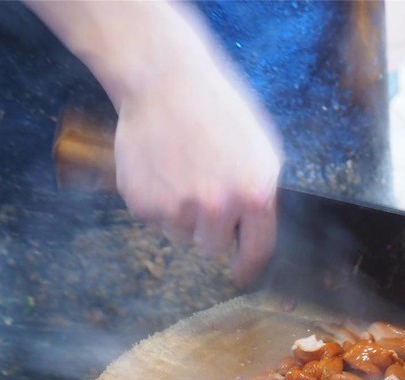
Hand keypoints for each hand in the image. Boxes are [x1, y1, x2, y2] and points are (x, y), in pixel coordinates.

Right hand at [28, 1, 282, 284]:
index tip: (240, 273)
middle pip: (212, 248)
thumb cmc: (217, 109)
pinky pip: (153, 219)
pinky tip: (159, 167)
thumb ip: (262, 195)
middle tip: (201, 193)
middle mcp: (217, 207)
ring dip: (181, 214)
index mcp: (254, 194)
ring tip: (180, 171)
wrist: (163, 80)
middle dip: (209, 229)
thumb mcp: (261, 149)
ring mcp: (177, 208)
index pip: (256, 250)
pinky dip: (155, 201)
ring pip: (180, 235)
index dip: (247, 265)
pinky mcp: (142, 203)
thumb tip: (256, 234)